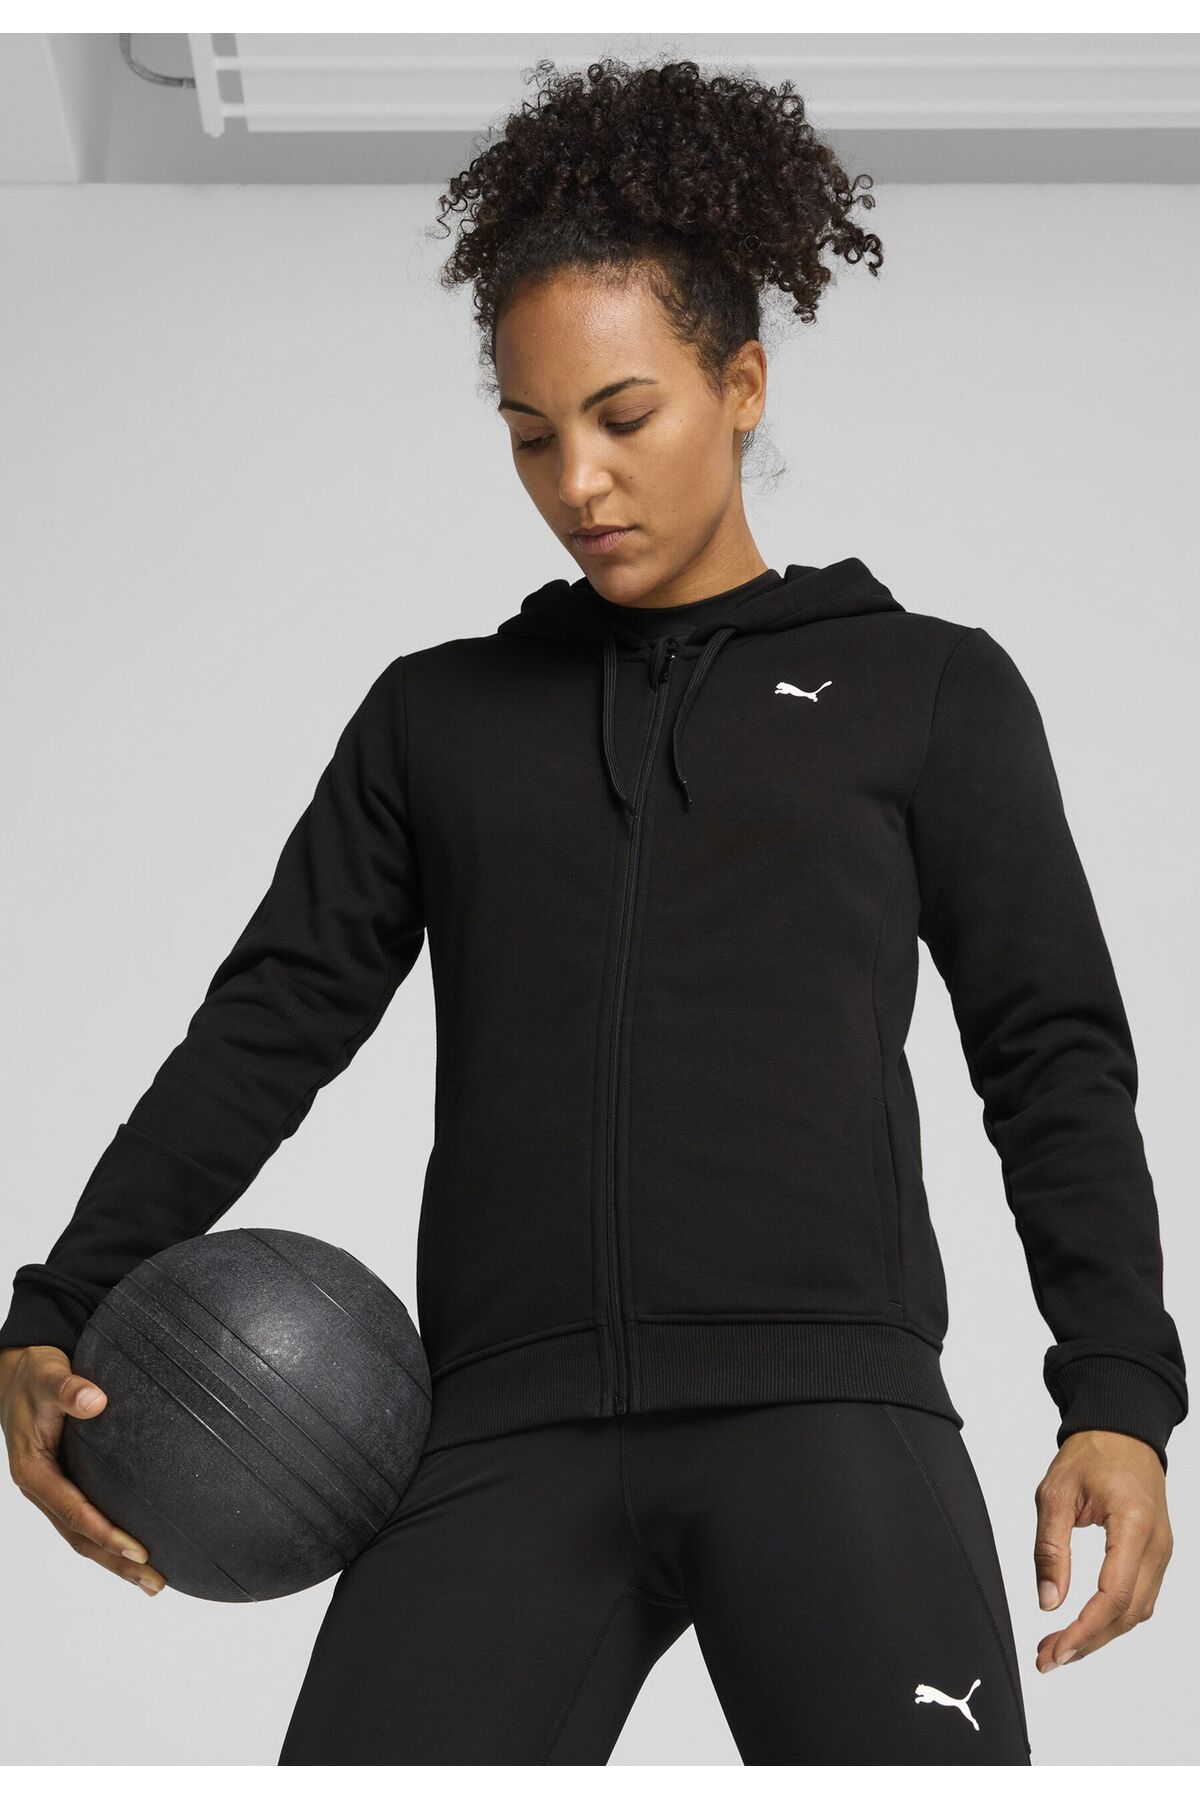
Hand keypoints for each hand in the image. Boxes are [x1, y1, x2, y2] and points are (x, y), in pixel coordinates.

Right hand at [0, 1345, 167, 1596]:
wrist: (19, 1374)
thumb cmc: (34, 1375)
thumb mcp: (47, 1376)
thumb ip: (67, 1388)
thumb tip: (95, 1401)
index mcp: (33, 1471)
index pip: (74, 1511)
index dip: (105, 1532)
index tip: (137, 1548)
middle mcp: (42, 1488)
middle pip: (80, 1536)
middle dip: (116, 1561)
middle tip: (155, 1583)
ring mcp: (52, 1491)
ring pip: (83, 1535)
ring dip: (115, 1560)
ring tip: (152, 1582)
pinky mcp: (65, 1485)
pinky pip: (87, 1519)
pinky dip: (109, 1539)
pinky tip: (135, 1549)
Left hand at [1032, 1428, 1171, 1672]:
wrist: (1122, 1432)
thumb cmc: (1091, 1455)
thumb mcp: (1055, 1493)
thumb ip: (1050, 1548)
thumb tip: (1048, 1602)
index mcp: (1133, 1525)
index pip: (1114, 1595)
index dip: (1084, 1630)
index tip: (1055, 1649)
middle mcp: (1156, 1545)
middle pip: (1128, 1613)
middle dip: (1088, 1642)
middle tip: (1048, 1658)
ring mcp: (1161, 1552)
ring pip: (1136, 1611)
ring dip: (1100, 1635)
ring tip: (1059, 1647)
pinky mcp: (1155, 1555)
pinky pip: (1139, 1597)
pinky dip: (1111, 1618)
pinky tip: (1084, 1626)